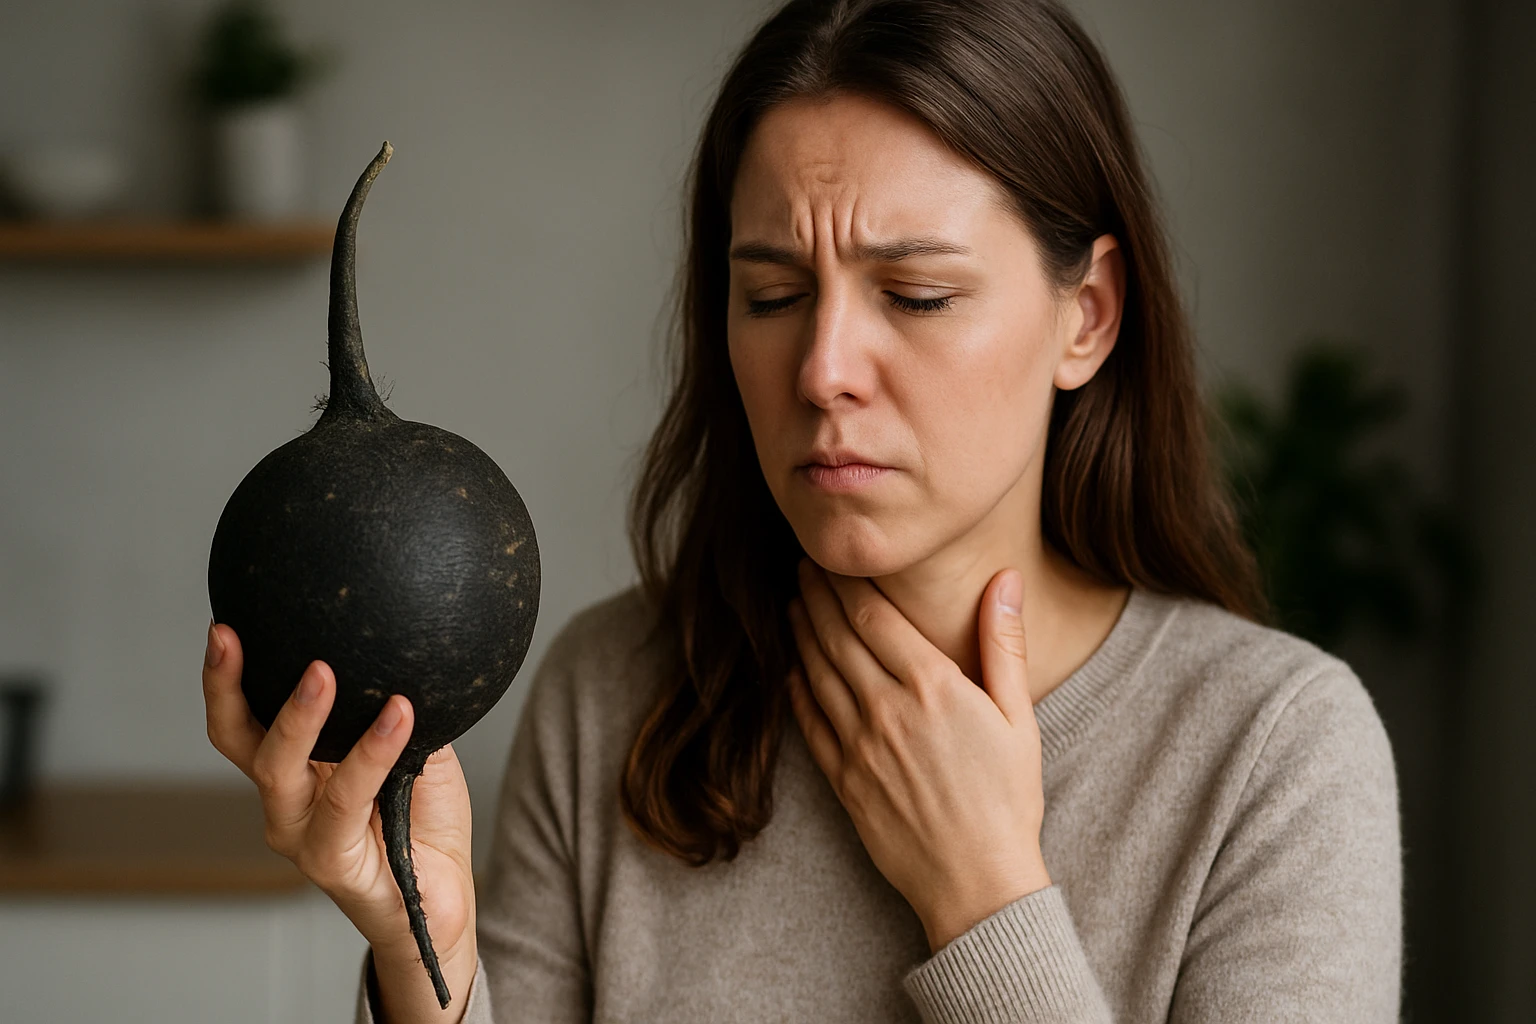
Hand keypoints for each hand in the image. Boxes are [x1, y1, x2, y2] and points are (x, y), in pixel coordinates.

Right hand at [201, 620, 477, 1000]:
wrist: (445, 899)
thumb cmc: (424, 822)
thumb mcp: (415, 749)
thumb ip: (395, 708)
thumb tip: (402, 646)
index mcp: (297, 770)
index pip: (243, 721)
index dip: (225, 678)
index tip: (223, 629)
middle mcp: (286, 801)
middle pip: (238, 740)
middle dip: (229, 686)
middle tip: (232, 638)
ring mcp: (301, 834)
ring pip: (280, 768)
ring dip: (301, 716)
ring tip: (324, 672)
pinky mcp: (331, 861)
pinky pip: (347, 798)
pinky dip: (373, 751)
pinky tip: (398, 714)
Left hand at [786, 558, 1051, 953]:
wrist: (977, 882)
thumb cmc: (1007, 799)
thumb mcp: (1019, 717)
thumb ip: (1004, 643)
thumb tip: (1005, 579)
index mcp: (932, 686)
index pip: (873, 615)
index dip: (847, 581)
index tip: (834, 558)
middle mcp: (886, 709)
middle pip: (836, 636)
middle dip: (816, 595)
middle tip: (802, 567)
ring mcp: (858, 745)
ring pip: (816, 673)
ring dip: (800, 635)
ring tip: (792, 605)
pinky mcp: (842, 780)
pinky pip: (809, 723)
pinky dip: (795, 690)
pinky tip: (790, 670)